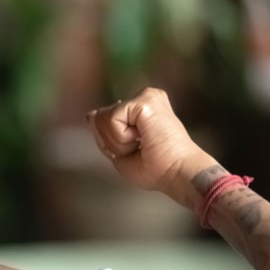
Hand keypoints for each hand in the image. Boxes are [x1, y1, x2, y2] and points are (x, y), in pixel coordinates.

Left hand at [86, 87, 219, 204]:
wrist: (178, 173)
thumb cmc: (158, 169)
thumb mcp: (121, 151)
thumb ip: (105, 133)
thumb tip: (91, 114)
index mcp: (142, 109)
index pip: (106, 118)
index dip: (111, 141)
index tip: (137, 151)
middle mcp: (146, 97)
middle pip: (101, 117)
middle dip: (113, 142)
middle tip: (140, 151)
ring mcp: (146, 96)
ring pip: (104, 118)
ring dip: (118, 142)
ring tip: (143, 146)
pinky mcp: (144, 100)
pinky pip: (111, 119)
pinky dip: (121, 138)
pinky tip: (143, 139)